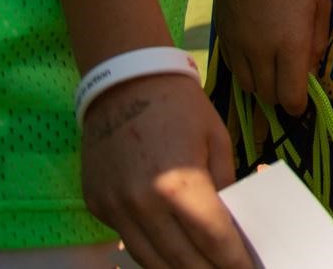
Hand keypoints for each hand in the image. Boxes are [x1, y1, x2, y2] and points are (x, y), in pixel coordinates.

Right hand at [81, 72, 249, 268]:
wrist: (124, 82)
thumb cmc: (180, 106)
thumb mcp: (217, 140)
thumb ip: (225, 186)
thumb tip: (233, 226)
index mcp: (180, 184)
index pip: (213, 239)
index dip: (234, 261)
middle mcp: (143, 204)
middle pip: (183, 259)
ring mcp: (115, 209)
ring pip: (152, 260)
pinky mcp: (98, 207)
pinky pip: (130, 242)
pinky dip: (153, 254)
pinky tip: (173, 256)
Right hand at [210, 0, 330, 116]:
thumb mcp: (321, 1)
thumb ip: (317, 40)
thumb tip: (310, 69)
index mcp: (290, 45)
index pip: (290, 97)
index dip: (299, 105)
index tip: (305, 100)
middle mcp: (260, 51)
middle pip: (268, 95)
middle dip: (282, 95)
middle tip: (293, 81)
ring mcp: (236, 43)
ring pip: (247, 85)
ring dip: (263, 85)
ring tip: (274, 69)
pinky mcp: (221, 33)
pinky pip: (231, 66)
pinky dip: (245, 69)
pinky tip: (255, 54)